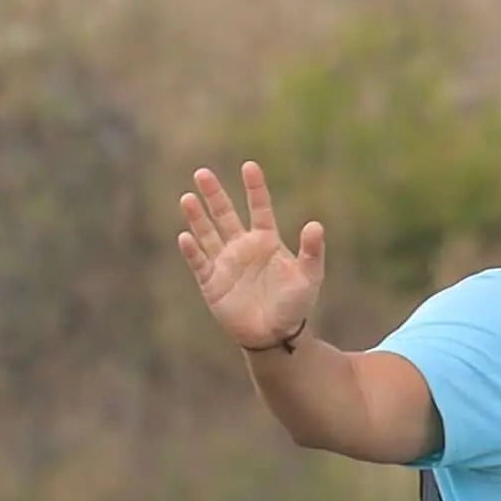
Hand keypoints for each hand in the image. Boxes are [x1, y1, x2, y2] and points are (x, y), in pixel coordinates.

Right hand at [180, 161, 322, 351]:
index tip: (249, 166)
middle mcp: (243, 247)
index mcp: (266, 241)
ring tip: (188, 197)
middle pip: (225, 214)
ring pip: (207, 233)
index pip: (259, 208)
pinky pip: (199, 262)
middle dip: (214, 194)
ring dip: (197, 217)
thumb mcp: (309, 277)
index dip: (254, 188)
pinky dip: (192, 250)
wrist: (276, 335)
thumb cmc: (295, 305)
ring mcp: (225, 263)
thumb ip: (312, 252)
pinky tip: (186, 237)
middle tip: (202, 173)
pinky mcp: (212, 282)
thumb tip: (315, 225)